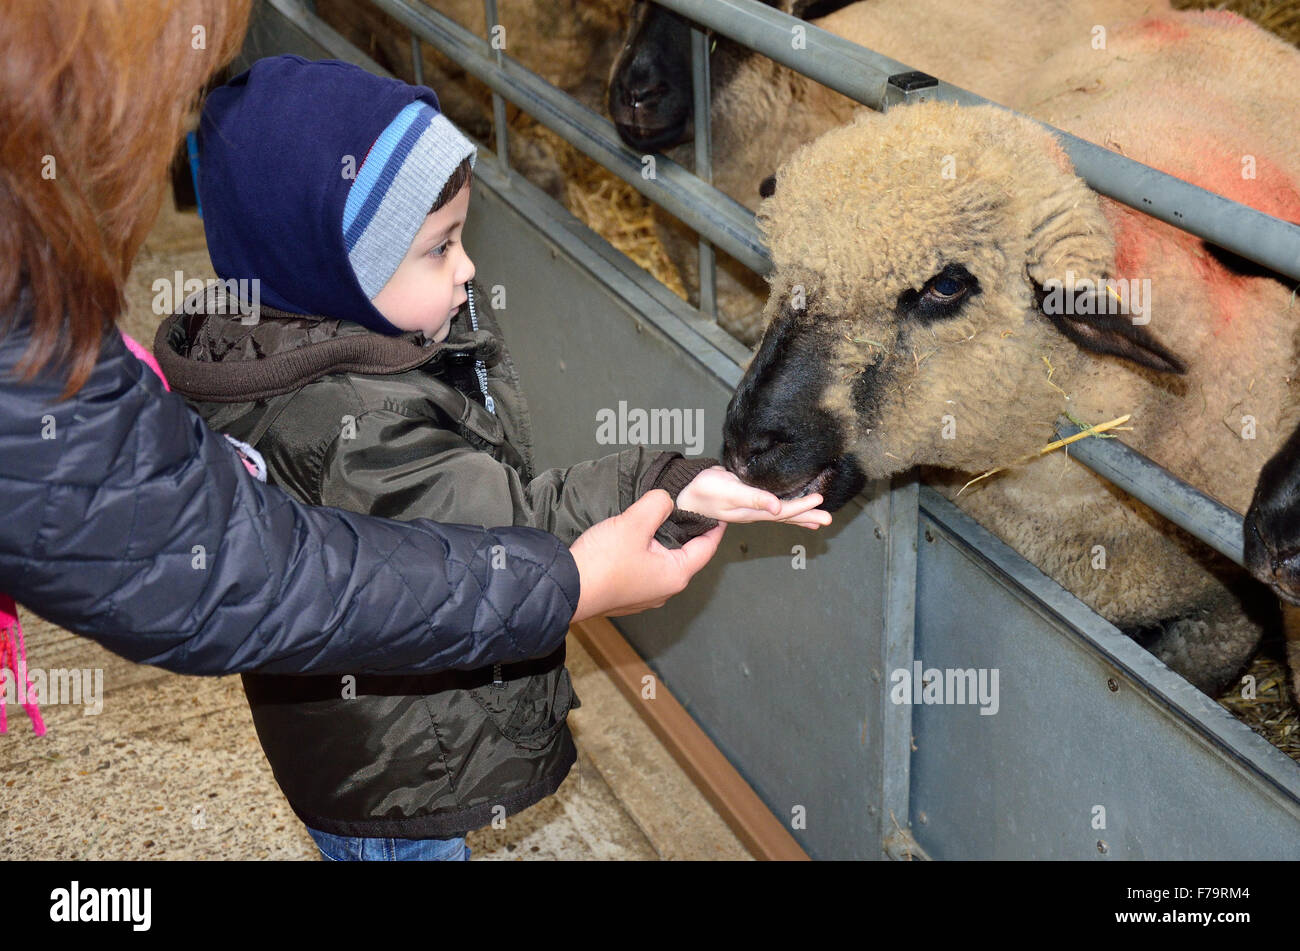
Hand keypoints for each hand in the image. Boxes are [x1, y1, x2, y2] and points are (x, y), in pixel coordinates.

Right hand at [569, 490, 724, 621]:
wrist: (565, 589)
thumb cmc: (601, 564)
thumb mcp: (634, 523)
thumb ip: (657, 505)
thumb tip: (665, 499)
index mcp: (675, 575)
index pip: (706, 548)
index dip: (714, 528)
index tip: (720, 514)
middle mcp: (663, 589)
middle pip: (684, 555)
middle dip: (687, 532)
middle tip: (687, 509)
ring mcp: (643, 595)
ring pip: (662, 562)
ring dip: (662, 542)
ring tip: (659, 519)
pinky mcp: (625, 594)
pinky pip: (643, 569)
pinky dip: (645, 552)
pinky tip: (633, 538)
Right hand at [675, 466, 830, 529]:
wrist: (686, 492)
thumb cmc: (705, 491)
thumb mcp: (729, 493)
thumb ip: (753, 499)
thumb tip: (777, 508)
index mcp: (753, 512)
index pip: (783, 512)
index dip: (802, 507)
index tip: (819, 500)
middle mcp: (755, 513)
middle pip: (786, 517)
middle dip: (807, 517)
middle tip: (828, 519)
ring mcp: (752, 508)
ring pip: (781, 514)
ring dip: (800, 515)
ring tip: (818, 519)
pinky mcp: (749, 499)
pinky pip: (773, 506)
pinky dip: (785, 509)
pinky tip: (790, 509)